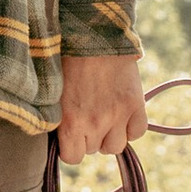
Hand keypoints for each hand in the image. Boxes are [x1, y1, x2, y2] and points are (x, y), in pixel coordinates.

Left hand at [57, 49, 148, 163]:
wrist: (94, 33)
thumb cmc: (66, 59)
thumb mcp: (54, 92)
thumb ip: (58, 119)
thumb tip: (60, 138)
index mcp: (70, 122)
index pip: (72, 158)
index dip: (71, 146)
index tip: (71, 133)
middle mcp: (95, 124)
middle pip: (93, 150)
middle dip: (89, 136)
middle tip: (87, 113)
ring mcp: (118, 115)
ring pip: (115, 146)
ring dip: (110, 134)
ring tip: (104, 113)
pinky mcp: (136, 105)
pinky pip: (137, 132)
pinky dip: (131, 126)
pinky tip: (122, 111)